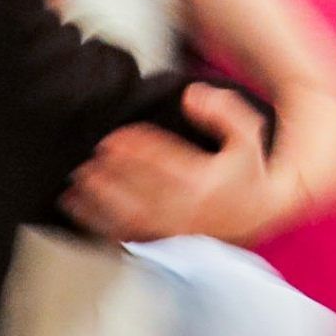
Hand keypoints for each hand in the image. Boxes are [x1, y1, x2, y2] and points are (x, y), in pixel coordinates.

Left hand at [64, 83, 283, 244]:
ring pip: (129, 215)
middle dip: (112, 174)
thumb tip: (192, 94)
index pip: (165, 163)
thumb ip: (225, 110)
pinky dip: (99, 224)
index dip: (137, 151)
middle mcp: (187, 208)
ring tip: (76, 184)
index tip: (114, 139)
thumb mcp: (248, 134)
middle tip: (89, 159)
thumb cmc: (249, 172)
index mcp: (205, 181)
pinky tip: (79, 210)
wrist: (258, 216)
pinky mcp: (163, 240)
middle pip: (141, 190)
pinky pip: (127, 234)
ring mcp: (173, 228)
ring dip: (99, 201)